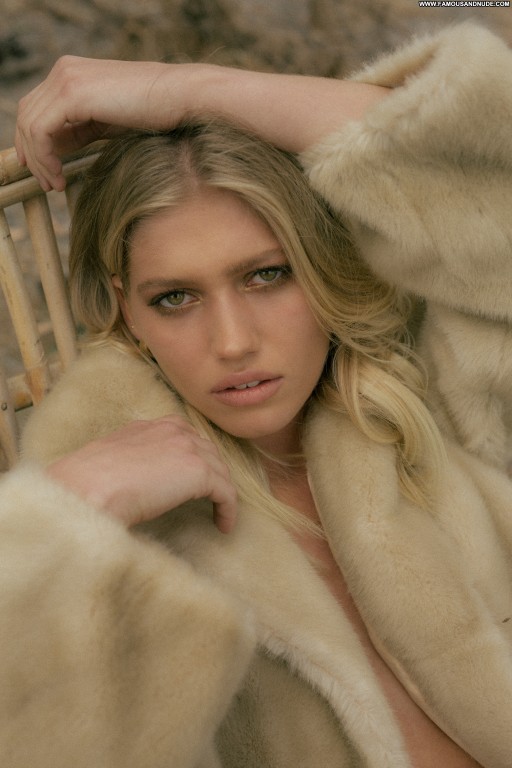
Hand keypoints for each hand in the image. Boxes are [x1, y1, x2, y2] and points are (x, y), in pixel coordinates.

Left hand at [15, 55, 195, 191]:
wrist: (180, 97)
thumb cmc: (156, 113)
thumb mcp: (108, 123)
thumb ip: (81, 130)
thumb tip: (58, 150)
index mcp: (71, 73)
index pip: (36, 109)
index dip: (33, 144)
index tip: (46, 173)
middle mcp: (63, 70)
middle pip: (26, 115)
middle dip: (32, 155)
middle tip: (47, 184)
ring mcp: (66, 79)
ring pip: (29, 125)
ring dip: (38, 161)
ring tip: (54, 185)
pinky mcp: (72, 94)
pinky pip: (41, 131)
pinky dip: (45, 157)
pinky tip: (60, 176)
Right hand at [46, 415, 236, 532]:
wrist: (87, 488)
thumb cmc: (86, 482)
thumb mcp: (109, 461)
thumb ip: (130, 462)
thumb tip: (134, 482)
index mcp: (150, 426)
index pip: (184, 435)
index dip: (193, 457)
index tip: (192, 476)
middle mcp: (173, 430)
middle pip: (207, 451)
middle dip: (212, 472)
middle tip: (212, 496)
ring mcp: (188, 448)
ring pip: (220, 470)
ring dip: (221, 491)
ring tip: (219, 512)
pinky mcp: (200, 473)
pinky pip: (226, 492)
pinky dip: (228, 510)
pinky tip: (224, 526)